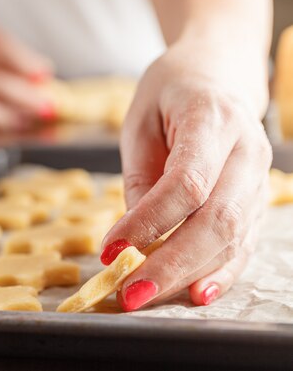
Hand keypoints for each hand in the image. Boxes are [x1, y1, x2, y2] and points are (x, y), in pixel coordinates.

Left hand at [100, 44, 271, 310]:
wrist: (219, 74)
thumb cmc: (171, 93)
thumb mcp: (139, 122)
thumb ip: (139, 176)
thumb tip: (134, 236)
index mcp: (212, 119)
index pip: (186, 183)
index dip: (149, 221)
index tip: (110, 248)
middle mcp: (247, 151)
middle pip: (215, 219)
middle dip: (170, 263)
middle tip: (129, 291)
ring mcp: (260, 177)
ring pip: (232, 238)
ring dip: (189, 274)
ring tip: (148, 297)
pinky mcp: (259, 198)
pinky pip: (244, 242)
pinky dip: (220, 272)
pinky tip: (197, 294)